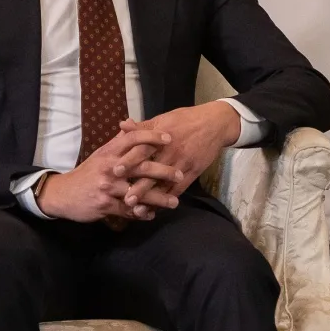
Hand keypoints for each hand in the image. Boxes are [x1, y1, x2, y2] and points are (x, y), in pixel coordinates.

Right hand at [35, 124, 180, 222]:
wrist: (62, 194)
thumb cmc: (87, 173)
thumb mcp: (101, 155)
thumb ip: (118, 142)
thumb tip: (132, 124)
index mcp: (109, 152)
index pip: (132, 138)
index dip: (152, 136)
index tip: (170, 137)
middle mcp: (110, 168)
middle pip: (141, 166)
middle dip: (164, 170)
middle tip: (180, 174)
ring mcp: (108, 187)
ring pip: (139, 192)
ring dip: (159, 198)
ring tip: (174, 202)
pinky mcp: (106, 205)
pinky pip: (129, 210)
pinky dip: (142, 213)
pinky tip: (152, 214)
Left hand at [119, 100, 243, 205]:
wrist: (214, 123)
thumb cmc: (185, 119)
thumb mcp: (163, 119)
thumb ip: (142, 126)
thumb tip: (122, 125)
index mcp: (161, 137)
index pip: (142, 150)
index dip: (129, 160)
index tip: (115, 171)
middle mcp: (171, 152)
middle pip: (153, 171)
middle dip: (139, 187)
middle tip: (125, 200)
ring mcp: (183, 164)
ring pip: (165, 184)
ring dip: (152, 199)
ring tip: (138, 212)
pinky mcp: (193, 172)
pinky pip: (179, 189)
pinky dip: (168, 199)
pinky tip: (157, 209)